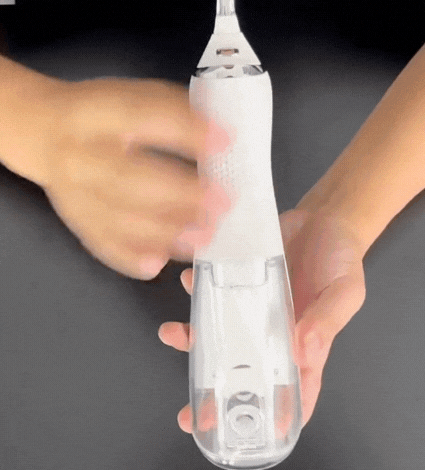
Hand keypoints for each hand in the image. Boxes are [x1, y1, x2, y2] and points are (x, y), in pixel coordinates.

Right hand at [30, 77, 231, 278]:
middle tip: (221, 204)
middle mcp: (81, 153)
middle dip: (180, 194)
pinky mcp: (76, 220)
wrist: (43, 132)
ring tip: (202, 238)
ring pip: (118, 218)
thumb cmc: (100, 116)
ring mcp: (75, 192)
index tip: (225, 143)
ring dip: (165, 232)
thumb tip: (221, 136)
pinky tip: (157, 263)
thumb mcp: (131, 95)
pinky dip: (130, 258)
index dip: (185, 131)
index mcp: (97, 112)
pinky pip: (102, 244)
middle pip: (129, 177)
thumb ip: (172, 111)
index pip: (143, 116)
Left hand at [158, 207, 366, 431]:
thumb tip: (304, 351)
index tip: (245, 434)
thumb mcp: (344, 291)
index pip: (292, 392)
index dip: (274, 419)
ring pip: (219, 334)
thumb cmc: (341, 260)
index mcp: (304, 345)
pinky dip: (198, 289)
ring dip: (192, 338)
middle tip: (189, 413)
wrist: (323, 218)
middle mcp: (272, 334)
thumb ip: (327, 321)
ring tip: (171, 333)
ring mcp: (252, 309)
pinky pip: (214, 291)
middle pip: (244, 373)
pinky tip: (189, 280)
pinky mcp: (240, 282)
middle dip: (215, 396)